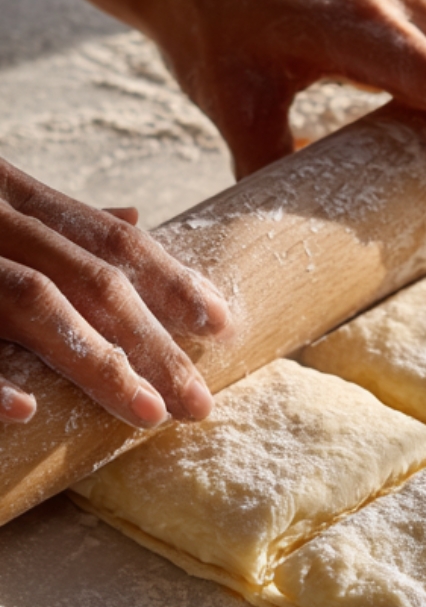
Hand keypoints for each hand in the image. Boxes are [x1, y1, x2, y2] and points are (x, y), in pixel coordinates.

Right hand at [0, 158, 230, 426]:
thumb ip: (55, 215)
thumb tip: (133, 220)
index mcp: (7, 193)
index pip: (107, 241)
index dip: (171, 282)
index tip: (223, 325)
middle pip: (85, 277)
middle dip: (152, 342)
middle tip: (199, 402)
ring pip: (27, 299)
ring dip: (93, 360)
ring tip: (146, 413)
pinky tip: (23, 408)